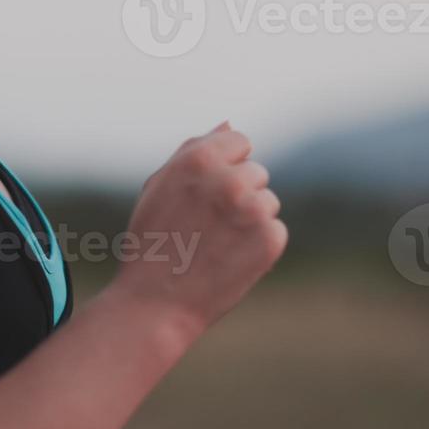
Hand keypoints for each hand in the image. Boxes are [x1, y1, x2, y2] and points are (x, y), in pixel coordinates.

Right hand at [112, 121, 285, 340]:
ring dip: (250, 218)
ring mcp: (254, 210)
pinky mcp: (271, 240)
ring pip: (268, 200)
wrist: (155, 304)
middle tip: (206, 226)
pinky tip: (230, 260)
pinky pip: (275, 230)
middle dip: (238, 193)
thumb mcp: (160, 186)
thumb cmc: (153, 242)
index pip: (239, 141)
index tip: (206, 193)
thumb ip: (194, 150)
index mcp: (199, 159)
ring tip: (216, 244)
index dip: (223, 166)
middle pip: (256, 171)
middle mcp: (230, 180)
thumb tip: (229, 124)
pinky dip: (258, 245)